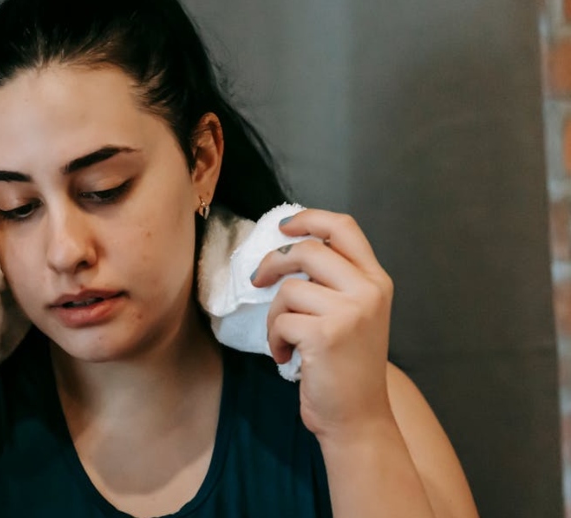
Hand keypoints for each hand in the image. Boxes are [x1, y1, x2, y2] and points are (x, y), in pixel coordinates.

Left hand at [250, 209, 394, 441]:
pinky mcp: (326, 333)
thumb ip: (333, 280)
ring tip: (286, 339)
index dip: (309, 218)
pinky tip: (288, 357)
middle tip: (258, 280)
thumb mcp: (353, 314)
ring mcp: (350, 311)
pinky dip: (275, 340)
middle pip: (307, 249)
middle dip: (273, 263)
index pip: (344, 227)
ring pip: (288, 289)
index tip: (282, 226)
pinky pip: (281, 320)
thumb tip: (287, 249)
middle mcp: (368, 290)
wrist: (358, 417)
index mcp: (376, 280)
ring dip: (275, 316)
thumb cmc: (346, 366)